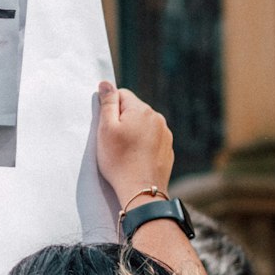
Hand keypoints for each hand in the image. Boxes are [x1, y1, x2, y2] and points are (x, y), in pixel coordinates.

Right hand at [96, 82, 173, 207]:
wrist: (141, 190)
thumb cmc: (119, 160)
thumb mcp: (106, 129)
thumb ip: (107, 103)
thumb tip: (106, 83)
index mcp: (141, 110)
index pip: (121, 94)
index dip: (110, 109)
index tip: (106, 126)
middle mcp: (157, 118)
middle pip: (133, 109)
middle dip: (122, 120)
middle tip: (113, 141)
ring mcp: (165, 134)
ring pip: (143, 125)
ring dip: (133, 132)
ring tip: (125, 152)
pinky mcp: (168, 148)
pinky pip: (152, 139)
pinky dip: (143, 144)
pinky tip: (135, 158)